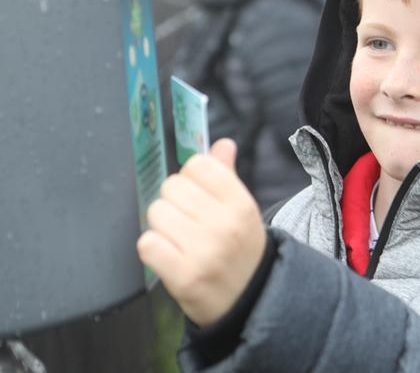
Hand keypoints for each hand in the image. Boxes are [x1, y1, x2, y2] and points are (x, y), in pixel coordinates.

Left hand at [137, 139, 266, 326]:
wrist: (248, 298)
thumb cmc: (240, 248)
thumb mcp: (242, 210)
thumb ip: (227, 175)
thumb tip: (222, 144)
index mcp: (240, 204)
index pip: (198, 165)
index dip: (191, 177)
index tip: (197, 193)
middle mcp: (223, 225)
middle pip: (172, 187)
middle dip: (174, 201)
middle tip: (187, 220)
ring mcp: (203, 252)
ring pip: (156, 213)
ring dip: (162, 225)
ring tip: (179, 238)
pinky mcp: (182, 277)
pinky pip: (147, 243)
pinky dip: (153, 248)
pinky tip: (169, 254)